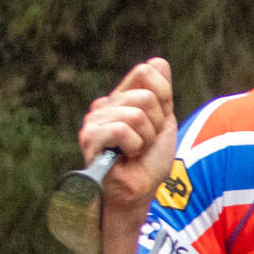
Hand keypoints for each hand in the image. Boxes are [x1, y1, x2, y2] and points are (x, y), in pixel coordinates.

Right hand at [80, 57, 177, 214]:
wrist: (139, 192)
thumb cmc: (149, 162)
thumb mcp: (164, 123)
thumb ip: (162, 93)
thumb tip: (159, 61)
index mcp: (122, 97)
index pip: (147, 70)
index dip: (164, 96)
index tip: (160, 121)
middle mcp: (106, 104)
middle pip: (146, 96)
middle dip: (156, 124)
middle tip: (146, 143)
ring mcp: (95, 119)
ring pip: (136, 114)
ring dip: (146, 139)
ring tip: (136, 151)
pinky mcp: (89, 136)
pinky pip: (123, 130)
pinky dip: (134, 146)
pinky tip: (126, 156)